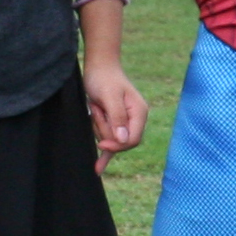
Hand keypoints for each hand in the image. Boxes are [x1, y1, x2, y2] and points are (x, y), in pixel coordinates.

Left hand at [84, 59, 146, 174]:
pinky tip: (98, 169)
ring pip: (110, 140)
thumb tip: (123, 139)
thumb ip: (117, 117)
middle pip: (121, 142)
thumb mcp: (109, 96)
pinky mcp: (114, 124)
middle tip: (97, 110)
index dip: (117, 144)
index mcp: (139, 113)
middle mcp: (135, 119)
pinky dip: (105, 155)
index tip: (101, 143)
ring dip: (98, 127)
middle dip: (105, 132)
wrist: (98, 67)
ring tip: (96, 107)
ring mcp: (124, 122)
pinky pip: (110, 143)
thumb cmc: (104, 78)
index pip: (133, 139)